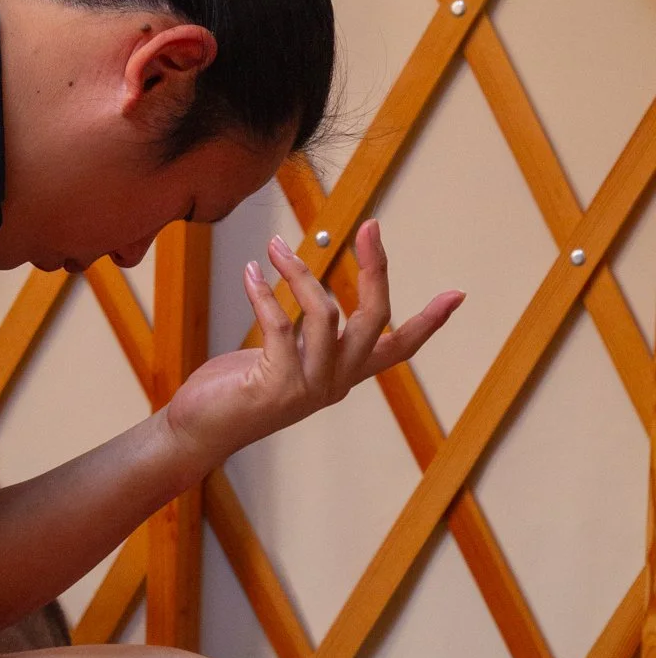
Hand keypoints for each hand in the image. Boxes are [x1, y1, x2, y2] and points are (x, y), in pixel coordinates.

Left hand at [165, 219, 462, 472]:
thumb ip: (303, 331)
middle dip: (375, 269)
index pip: (398, 348)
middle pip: (374, 319)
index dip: (428, 322)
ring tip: (273, 246)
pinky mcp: (277, 387)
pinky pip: (280, 324)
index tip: (457, 295)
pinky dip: (264, 292)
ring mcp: (309, 388)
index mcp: (343, 375)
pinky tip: (251, 274)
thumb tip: (309, 279)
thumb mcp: (283, 356)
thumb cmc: (237, 388)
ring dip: (298, 272)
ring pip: (325, 314)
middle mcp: (335, 383)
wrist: (199, 430)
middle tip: (370, 227)